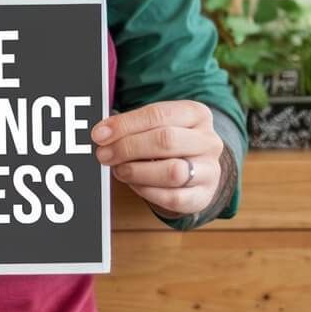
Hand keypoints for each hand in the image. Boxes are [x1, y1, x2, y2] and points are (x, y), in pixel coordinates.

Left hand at [91, 101, 222, 216]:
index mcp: (196, 113)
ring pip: (173, 172)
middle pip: (166, 141)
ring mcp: (210, 170)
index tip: (99, 134)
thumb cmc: (169, 140)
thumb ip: (131, 125)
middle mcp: (208, 141)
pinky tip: (134, 183)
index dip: (125, 125)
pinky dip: (148, 191)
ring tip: (119, 170)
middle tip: (104, 154)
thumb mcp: (155, 124)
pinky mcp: (204, 196)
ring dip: (137, 171)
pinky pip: (174, 198)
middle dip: (128, 148)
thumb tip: (102, 134)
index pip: (157, 114)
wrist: (197, 167)